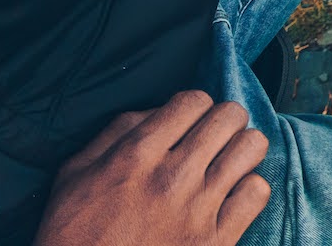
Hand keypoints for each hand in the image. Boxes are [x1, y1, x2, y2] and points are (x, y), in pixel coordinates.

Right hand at [33, 90, 270, 245]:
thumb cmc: (74, 234)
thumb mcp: (74, 175)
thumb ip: (117, 132)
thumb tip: (160, 110)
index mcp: (136, 155)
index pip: (194, 100)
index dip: (194, 107)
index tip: (188, 122)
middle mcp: (172, 177)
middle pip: (230, 116)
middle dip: (224, 120)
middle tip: (213, 138)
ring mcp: (198, 209)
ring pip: (252, 146)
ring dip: (242, 149)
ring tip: (228, 161)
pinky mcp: (217, 240)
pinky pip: (257, 192)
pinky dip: (248, 189)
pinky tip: (231, 196)